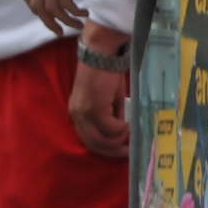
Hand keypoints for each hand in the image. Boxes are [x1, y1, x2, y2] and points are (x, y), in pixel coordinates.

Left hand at [22, 0, 84, 34]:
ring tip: (78, 25)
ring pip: (52, 8)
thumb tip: (46, 15)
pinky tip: (84, 13)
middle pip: (37, 5)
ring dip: (66, 21)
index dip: (37, 11)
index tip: (49, 21)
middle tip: (60, 32)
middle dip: (49, 22)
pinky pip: (65, 4)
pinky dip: (75, 13)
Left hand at [69, 44, 128, 159]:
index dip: (104, 148)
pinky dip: (121, 130)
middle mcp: (77, 116)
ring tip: (130, 134)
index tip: (119, 151)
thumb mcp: (109, 100)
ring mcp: (84, 113)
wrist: (101, 56)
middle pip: (93, 144)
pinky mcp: (94, 109)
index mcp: (77, 114)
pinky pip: (110, 129)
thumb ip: (112, 115)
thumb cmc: (105, 75)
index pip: (88, 140)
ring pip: (101, 139)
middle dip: (112, 151)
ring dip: (118, 140)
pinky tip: (128, 125)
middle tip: (128, 152)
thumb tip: (121, 131)